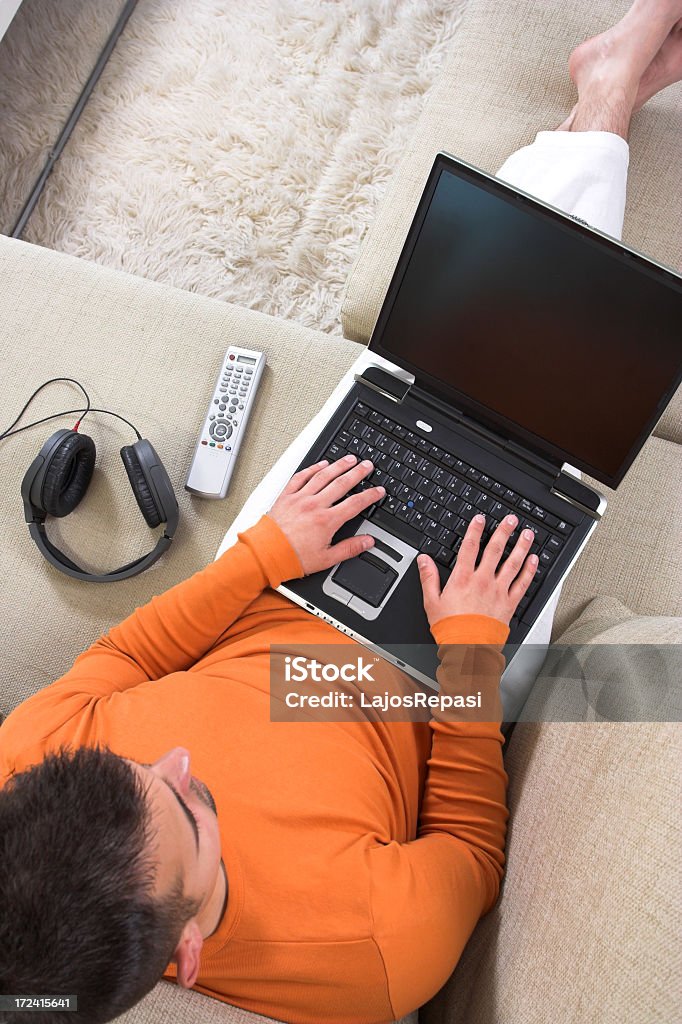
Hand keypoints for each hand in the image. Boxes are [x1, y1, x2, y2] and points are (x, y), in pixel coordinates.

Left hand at [269, 455, 384, 574]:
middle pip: (341, 484)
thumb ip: (349, 548)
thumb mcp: (326, 559)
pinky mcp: (286, 496)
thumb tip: (367, 542)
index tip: (378, 490)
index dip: (370, 495)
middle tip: (367, 465)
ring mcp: (300, 498)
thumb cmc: (292, 558)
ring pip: (323, 476)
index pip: (355, 504)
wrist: (265, 554)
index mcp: (327, 521)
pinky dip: (312, 469)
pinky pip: (301, 477)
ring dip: (338, 465)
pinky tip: (321, 464)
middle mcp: (315, 505)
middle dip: (357, 473)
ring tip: (350, 459)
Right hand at [418, 513, 537, 628]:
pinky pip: (522, 584)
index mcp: (463, 578)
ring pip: (512, 563)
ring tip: (527, 534)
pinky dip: (529, 571)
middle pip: (495, 550)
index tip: (480, 519)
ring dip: (521, 546)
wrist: (468, 648)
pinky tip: (534, 560)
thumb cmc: (450, 629)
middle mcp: (483, 581)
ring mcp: (498, 591)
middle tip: (511, 519)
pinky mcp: (509, 604)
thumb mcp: (431, 601)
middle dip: (504, 532)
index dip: (475, 530)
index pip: (470, 547)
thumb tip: (423, 560)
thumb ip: (429, 577)